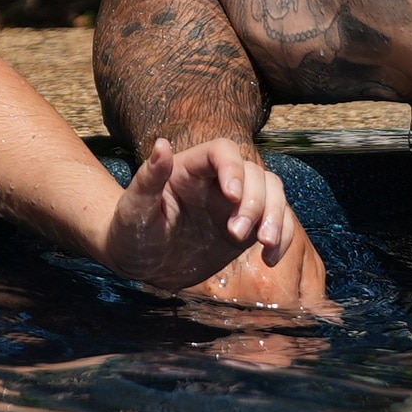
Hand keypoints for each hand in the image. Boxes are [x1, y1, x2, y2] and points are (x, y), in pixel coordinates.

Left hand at [105, 135, 329, 308]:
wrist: (142, 265)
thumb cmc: (130, 232)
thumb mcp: (133, 209)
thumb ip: (148, 179)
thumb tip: (161, 145)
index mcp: (190, 168)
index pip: (222, 151)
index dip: (233, 168)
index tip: (232, 196)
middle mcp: (218, 180)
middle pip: (254, 173)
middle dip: (255, 202)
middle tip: (236, 234)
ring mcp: (236, 204)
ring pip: (273, 193)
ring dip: (276, 217)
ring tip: (264, 244)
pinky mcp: (248, 227)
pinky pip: (276, 223)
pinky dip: (282, 238)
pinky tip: (271, 259)